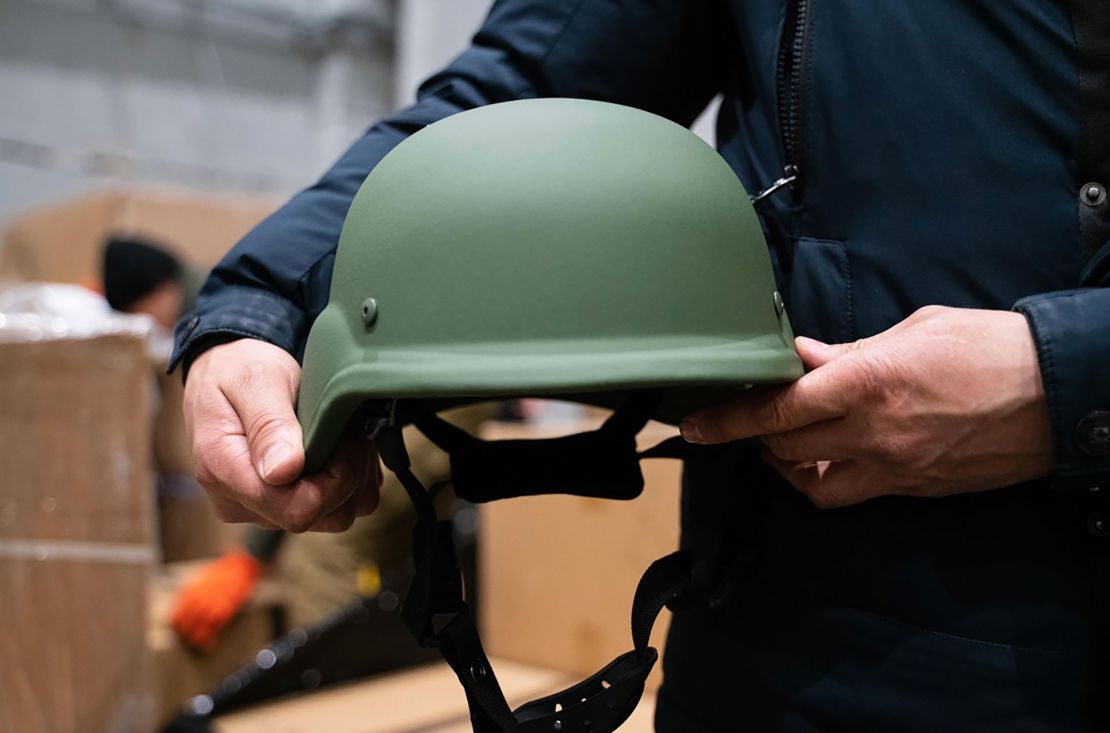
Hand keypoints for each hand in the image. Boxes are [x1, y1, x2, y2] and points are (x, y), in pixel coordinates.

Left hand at [170, 550, 260, 650]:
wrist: (238, 567)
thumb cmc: (221, 572)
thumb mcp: (201, 580)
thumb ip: (192, 594)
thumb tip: (185, 609)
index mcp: (189, 593)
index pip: (176, 616)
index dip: (177, 626)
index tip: (180, 629)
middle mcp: (197, 601)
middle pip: (184, 626)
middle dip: (185, 635)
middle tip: (189, 639)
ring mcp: (210, 607)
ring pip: (197, 631)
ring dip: (196, 640)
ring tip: (199, 644)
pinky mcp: (223, 611)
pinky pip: (212, 630)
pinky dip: (210, 639)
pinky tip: (210, 642)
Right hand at [184, 338, 380, 531]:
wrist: (228, 369)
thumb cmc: (238, 370)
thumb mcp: (254, 381)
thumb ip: (269, 425)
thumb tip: (283, 472)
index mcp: (224, 473)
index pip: (296, 510)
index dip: (335, 479)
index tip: (340, 439)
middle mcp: (239, 502)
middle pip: (319, 516)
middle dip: (348, 475)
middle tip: (347, 432)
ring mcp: (261, 509)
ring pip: (334, 517)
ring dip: (354, 478)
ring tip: (344, 437)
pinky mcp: (280, 506)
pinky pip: (336, 510)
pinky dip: (352, 482)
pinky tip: (341, 449)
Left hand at [681, 306, 1051, 507]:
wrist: (1060, 395)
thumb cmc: (990, 347)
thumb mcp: (915, 330)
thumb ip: (851, 350)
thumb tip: (806, 358)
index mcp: (868, 381)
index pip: (778, 408)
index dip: (728, 419)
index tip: (694, 424)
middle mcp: (873, 431)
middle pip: (783, 447)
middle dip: (753, 435)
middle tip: (745, 419)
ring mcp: (893, 467)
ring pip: (809, 482)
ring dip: (784, 462)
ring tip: (782, 440)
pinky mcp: (912, 489)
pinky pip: (849, 495)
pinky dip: (824, 480)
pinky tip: (825, 458)